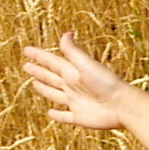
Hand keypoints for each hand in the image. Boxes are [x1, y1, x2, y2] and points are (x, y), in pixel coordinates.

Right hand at [21, 30, 135, 129]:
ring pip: (55, 94)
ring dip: (44, 89)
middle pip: (51, 77)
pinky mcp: (79, 117)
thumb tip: (67, 32)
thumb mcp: (87, 65)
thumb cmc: (107, 83)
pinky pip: (64, 116)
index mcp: (73, 72)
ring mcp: (75, 102)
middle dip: (39, 71)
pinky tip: (49, 112)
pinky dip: (56, 115)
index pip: (52, 62)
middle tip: (26, 65)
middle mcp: (73, 86)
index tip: (26, 50)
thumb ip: (74, 52)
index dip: (39, 56)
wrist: (122, 105)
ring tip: (34, 83)